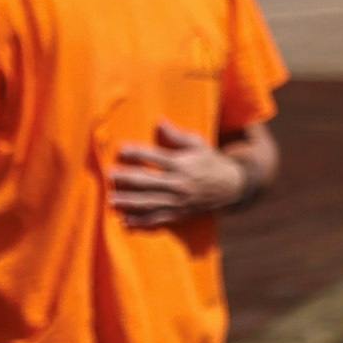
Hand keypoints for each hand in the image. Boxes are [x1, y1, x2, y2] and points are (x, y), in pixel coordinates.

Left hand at [110, 128, 240, 229]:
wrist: (233, 187)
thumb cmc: (211, 162)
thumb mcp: (199, 144)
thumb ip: (177, 135)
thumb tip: (158, 121)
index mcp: (183, 164)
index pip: (156, 157)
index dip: (137, 153)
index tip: (121, 150)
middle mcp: (180, 183)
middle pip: (149, 181)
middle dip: (127, 178)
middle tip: (109, 175)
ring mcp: (179, 200)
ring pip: (150, 202)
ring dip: (129, 201)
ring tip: (111, 199)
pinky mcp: (180, 213)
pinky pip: (158, 218)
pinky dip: (141, 221)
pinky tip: (125, 221)